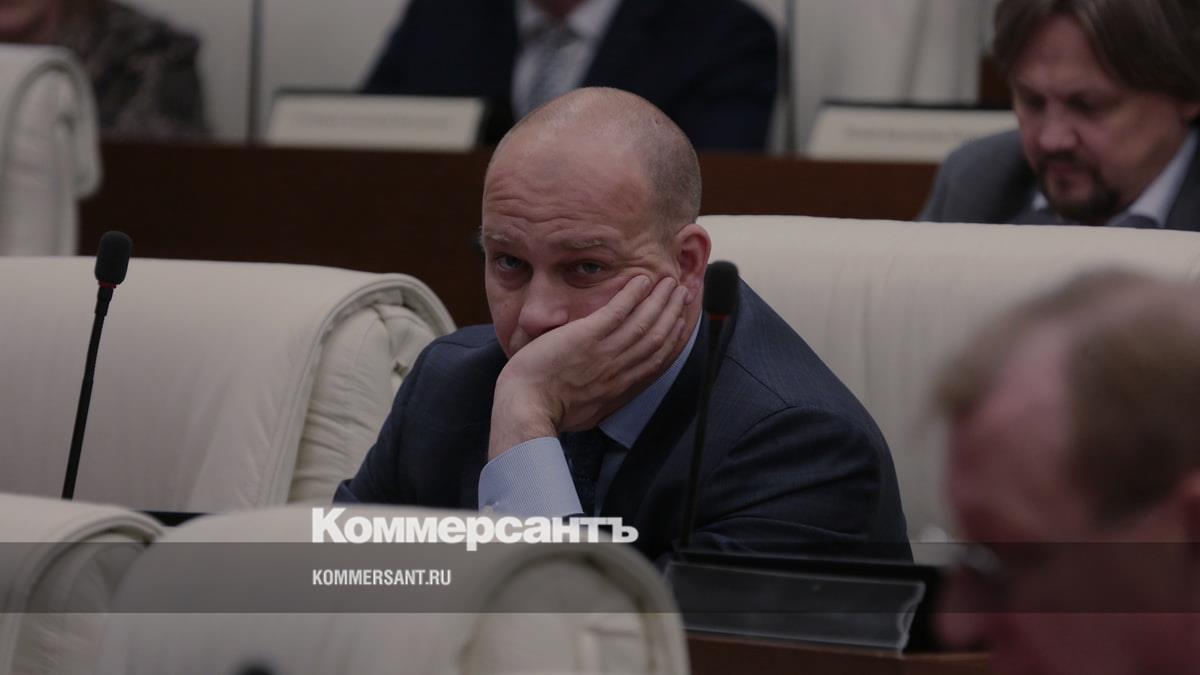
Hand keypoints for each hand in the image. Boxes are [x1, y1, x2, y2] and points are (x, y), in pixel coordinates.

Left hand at [488, 275, 690, 458]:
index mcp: (618, 386)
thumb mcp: (583, 412)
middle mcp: (618, 368)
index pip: (655, 359)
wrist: (527, 407)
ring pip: (644, 321)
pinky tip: (642, 279)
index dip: (671, 338)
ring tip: (669, 281)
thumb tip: (602, 401)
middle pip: (657, 336)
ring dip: (660, 299)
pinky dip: (633, 294)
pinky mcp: (586, 337)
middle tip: (682, 293)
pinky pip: (617, 311)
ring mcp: (603, 351)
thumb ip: (598, 400)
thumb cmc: (546, 411)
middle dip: (673, 313)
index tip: (679, 322)